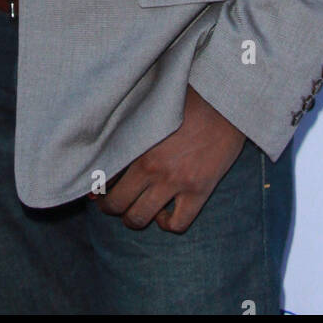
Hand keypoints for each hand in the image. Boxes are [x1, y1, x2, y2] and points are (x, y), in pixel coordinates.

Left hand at [97, 84, 245, 233]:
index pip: (103, 175)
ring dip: (133, 218)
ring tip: (136, 211)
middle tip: (112, 204)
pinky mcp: (199, 191)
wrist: (227, 102)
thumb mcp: (152, 107)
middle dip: (110, 207)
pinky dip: (168, 224)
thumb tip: (106, 135)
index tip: (95, 190)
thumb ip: (129, 124)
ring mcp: (176, 181)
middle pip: (116, 204)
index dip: (95, 187)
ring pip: (139, 217)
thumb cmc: (188, 98)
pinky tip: (165, 215)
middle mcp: (152, 166)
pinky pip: (177, 224)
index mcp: (137, 143)